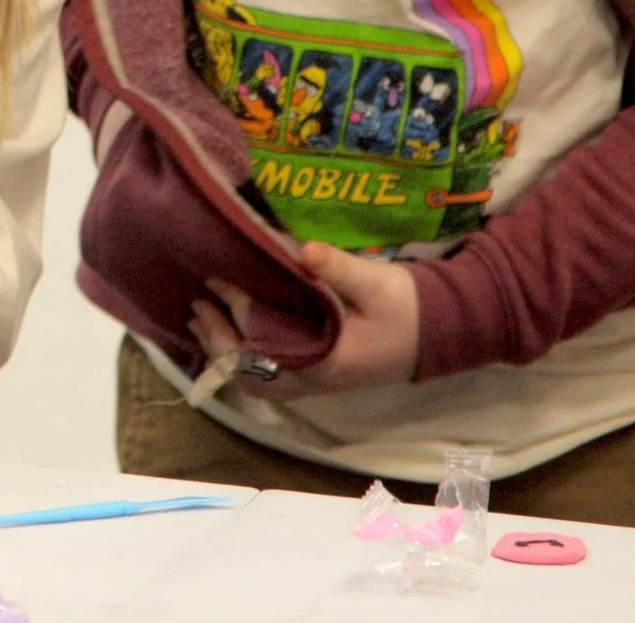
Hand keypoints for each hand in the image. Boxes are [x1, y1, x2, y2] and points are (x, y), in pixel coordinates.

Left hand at [187, 241, 418, 401]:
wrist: (437, 334)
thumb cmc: (408, 310)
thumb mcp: (378, 284)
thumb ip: (339, 270)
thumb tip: (305, 250)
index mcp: (323, 363)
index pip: (263, 344)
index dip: (235, 313)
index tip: (216, 281)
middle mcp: (312, 381)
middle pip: (249, 372)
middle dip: (217, 339)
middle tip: (196, 305)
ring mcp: (314, 383)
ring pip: (255, 379)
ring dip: (225, 352)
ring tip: (201, 320)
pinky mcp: (317, 375)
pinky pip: (268, 377)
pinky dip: (243, 360)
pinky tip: (230, 336)